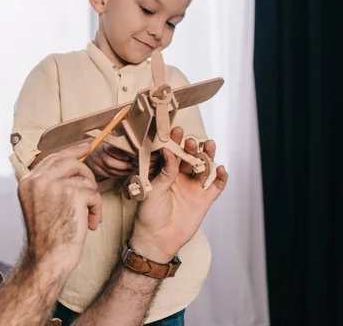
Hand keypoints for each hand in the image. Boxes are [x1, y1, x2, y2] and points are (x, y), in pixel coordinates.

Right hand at [18, 144, 101, 275]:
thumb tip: (73, 163)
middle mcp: (38, 179)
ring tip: (86, 216)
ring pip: (84, 178)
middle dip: (86, 173)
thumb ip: (49, 183)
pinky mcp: (72, 193)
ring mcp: (54, 185)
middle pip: (70, 161)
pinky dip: (96, 210)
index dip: (71, 151)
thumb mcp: (40, 203)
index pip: (52, 158)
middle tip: (94, 187)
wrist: (48, 258)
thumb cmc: (48, 236)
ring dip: (91, 198)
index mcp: (27, 181)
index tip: (85, 147)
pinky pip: (93, 194)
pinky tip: (89, 224)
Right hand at [84, 142, 133, 178]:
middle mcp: (97, 154)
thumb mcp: (107, 143)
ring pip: (109, 170)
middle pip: (109, 162)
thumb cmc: (100, 147)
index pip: (111, 150)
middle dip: (122, 165)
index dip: (121, 156)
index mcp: (101, 146)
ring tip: (128, 170)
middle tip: (131, 166)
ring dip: (121, 172)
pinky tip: (121, 173)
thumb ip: (116, 146)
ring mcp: (95, 163)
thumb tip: (129, 152)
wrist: (87, 151)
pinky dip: (115, 175)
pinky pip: (107, 174)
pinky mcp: (95, 170)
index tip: (129, 158)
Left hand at [130, 127, 227, 262]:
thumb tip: (169, 150)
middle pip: (190, 158)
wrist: (157, 239)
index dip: (175, 142)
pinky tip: (221, 169)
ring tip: (209, 145)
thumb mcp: (153, 189)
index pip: (172, 154)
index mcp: (165, 173)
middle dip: (192, 148)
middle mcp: (180, 178)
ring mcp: (193, 188)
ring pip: (204, 168)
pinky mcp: (204, 200)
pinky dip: (221, 178)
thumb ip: (164, 171)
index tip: (176, 130)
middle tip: (191, 141)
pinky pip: (216, 187)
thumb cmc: (148, 214)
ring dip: (207, 157)